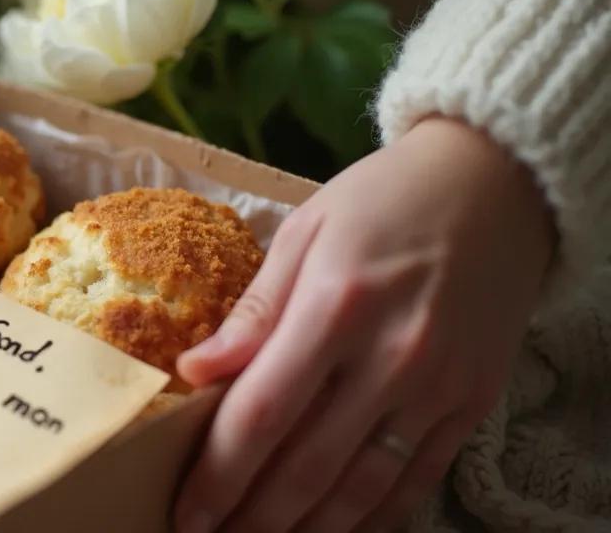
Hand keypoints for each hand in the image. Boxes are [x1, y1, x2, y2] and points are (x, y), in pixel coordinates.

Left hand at [172, 118, 555, 532]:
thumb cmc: (384, 201)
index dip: (218, 473)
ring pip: (362, 488)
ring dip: (307, 528)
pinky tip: (333, 530)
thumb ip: (252, 312)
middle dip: (252, 516)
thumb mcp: (304, 233)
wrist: (497, 185)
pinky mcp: (472, 404)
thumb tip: (195, 372)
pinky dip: (372, 517)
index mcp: (335, 308)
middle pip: (307, 466)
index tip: (187, 509)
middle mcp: (392, 357)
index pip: (261, 414)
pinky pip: (416, 481)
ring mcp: (438, 388)